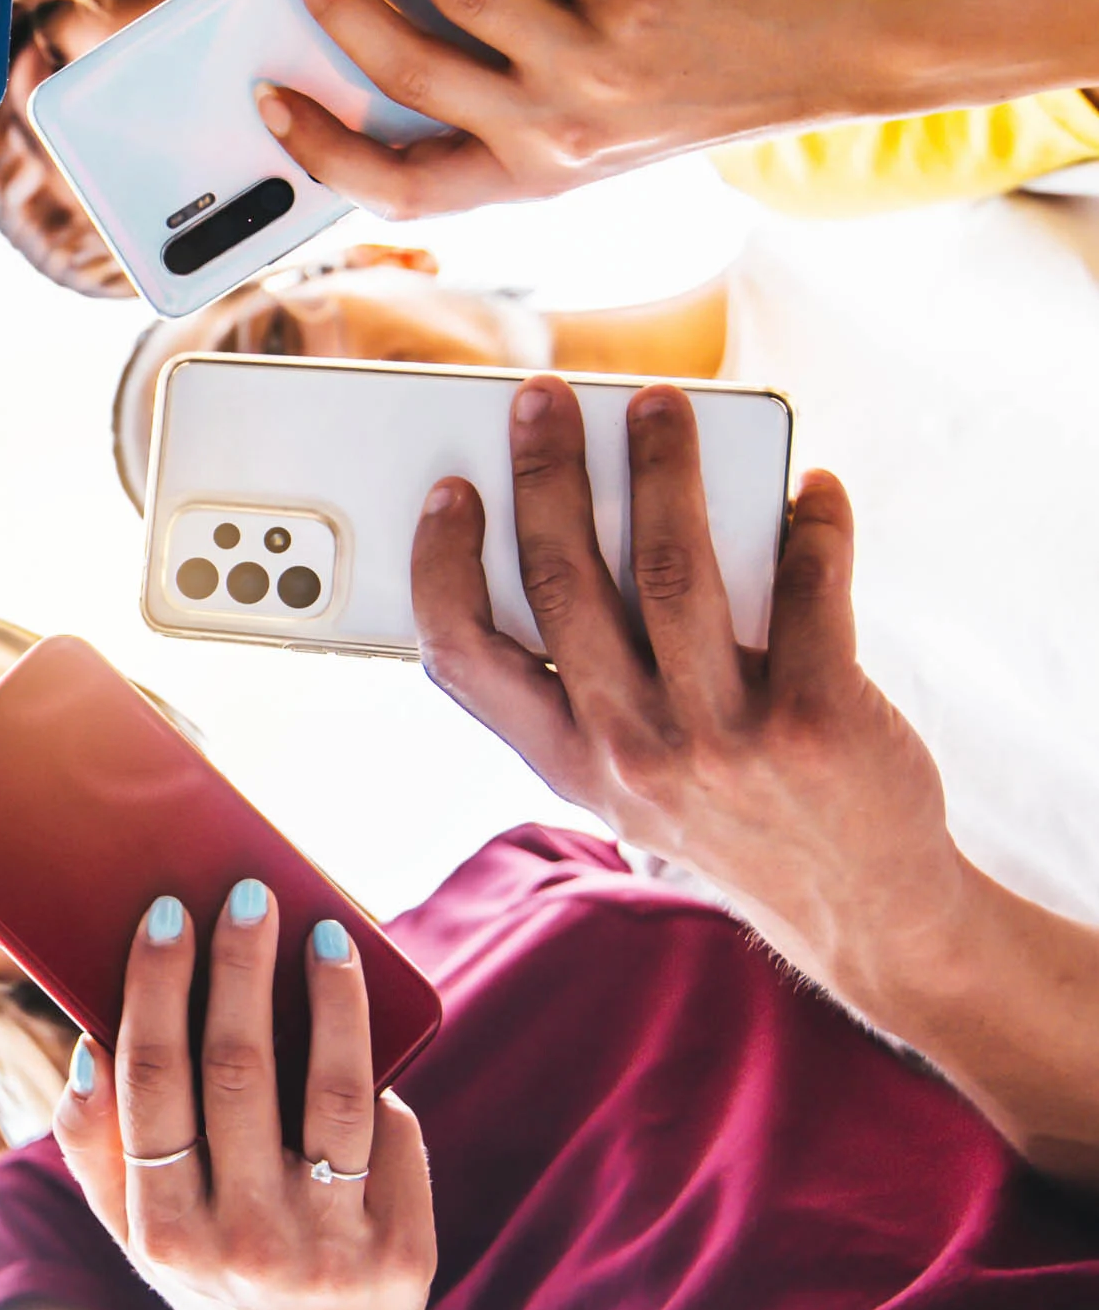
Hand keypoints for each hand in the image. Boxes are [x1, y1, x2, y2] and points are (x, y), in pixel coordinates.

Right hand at [55, 890, 434, 1309]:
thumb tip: (89, 1048)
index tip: (169, 913)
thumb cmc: (205, 1268)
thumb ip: (94, 1144)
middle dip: (242, 970)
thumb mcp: (131, 1229)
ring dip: (332, 1001)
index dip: (160, 988)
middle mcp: (244, 1241)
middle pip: (241, 1073)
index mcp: (163, 1227)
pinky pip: (391, 1138)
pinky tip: (363, 1025)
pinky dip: (377, 1074)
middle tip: (248, 895)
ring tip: (327, 934)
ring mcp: (329, 1251)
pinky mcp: (403, 1254)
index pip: (155, 1082)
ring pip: (335, 1094)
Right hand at [259, 0, 865, 215]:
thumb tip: (392, 9)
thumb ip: (499, 96)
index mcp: (529, 179)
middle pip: (402, 71)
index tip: (269, 97)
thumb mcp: (586, 130)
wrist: (826, 58)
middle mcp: (552, 136)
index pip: (394, 188)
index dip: (317, 150)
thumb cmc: (691, 85)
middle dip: (332, 3)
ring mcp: (594, 68)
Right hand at [411, 376, 957, 990]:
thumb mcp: (624, 785)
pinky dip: (812, 525)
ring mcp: (726, 738)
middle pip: (566, 582)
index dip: (445, 565)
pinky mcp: (819, 719)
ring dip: (664, 467)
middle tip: (546, 399)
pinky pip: (810, 589)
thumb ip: (580, 694)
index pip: (467, 655)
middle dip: (548, 472)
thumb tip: (558, 553)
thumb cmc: (734, 820)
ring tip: (661, 407)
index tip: (452, 491)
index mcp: (571, 762)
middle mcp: (633, 751)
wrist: (865, 910)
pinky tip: (811, 491)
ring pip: (674, 568)